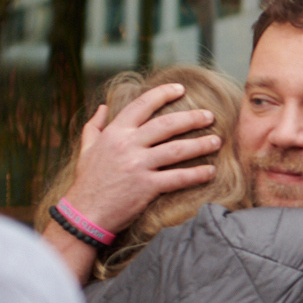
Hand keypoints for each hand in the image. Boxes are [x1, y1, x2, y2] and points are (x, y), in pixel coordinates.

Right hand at [66, 82, 223, 233]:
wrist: (85, 213)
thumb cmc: (88, 181)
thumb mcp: (86, 149)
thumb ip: (94, 126)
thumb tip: (103, 107)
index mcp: (114, 133)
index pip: (141, 105)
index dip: (162, 94)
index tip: (180, 89)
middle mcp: (127, 145)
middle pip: (166, 125)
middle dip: (191, 118)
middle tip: (210, 116)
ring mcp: (138, 166)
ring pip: (177, 149)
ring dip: (200, 144)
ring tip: (217, 141)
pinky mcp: (147, 187)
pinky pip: (178, 177)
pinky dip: (197, 174)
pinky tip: (210, 171)